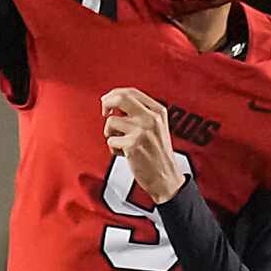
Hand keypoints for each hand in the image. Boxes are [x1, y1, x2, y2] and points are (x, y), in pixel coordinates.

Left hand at [103, 88, 186, 203]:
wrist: (166, 178)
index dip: (115, 94)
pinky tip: (124, 154)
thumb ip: (141, 113)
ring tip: (122, 143)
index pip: (131, 92)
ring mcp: (142, 131)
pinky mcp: (132, 144)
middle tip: (104, 112)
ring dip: (111, 134)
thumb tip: (115, 102)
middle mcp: (151, 118)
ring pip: (111, 122)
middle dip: (106, 103)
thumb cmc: (158, 155)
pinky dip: (114, 149)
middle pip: (120, 98)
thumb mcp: (157, 127)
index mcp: (157, 111)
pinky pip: (111, 141)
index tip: (108, 101)